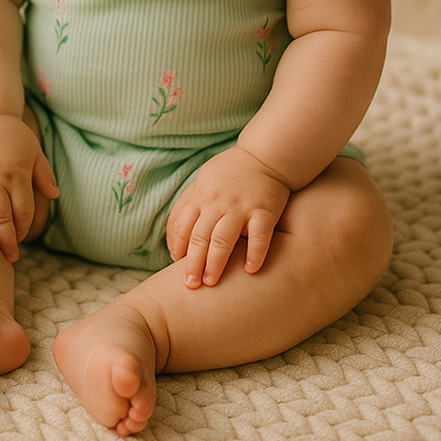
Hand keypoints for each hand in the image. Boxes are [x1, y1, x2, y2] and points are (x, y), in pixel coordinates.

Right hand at [0, 114, 57, 262]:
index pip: (22, 209)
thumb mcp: (34, 149)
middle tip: (7, 260)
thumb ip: (43, 174)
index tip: (19, 242)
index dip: (23, 228)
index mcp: (16, 174)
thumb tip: (55, 195)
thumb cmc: (10, 132)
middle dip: (5, 240)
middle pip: (1, 214)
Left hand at [166, 146, 290, 287]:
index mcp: (201, 195)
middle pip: (199, 235)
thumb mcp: (204, 180)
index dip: (176, 245)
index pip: (181, 224)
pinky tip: (250, 270)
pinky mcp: (264, 210)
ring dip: (215, 262)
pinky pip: (259, 235)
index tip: (176, 264)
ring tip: (211, 282)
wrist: (265, 155)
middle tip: (190, 284)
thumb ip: (189, 204)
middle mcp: (217, 202)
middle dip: (192, 262)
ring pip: (223, 238)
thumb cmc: (231, 172)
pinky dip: (254, 253)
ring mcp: (241, 206)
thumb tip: (174, 238)